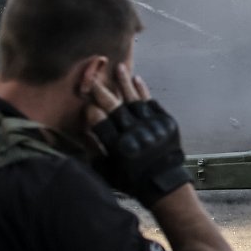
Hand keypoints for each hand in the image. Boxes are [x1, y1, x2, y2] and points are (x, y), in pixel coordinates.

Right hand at [88, 65, 191, 207]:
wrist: (164, 183)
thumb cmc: (132, 180)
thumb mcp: (108, 171)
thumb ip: (95, 151)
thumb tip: (84, 131)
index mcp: (120, 147)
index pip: (101, 123)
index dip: (92, 113)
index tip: (87, 105)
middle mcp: (136, 134)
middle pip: (115, 107)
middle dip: (102, 92)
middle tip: (93, 78)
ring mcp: (153, 127)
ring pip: (135, 99)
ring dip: (125, 83)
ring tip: (119, 67)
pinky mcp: (167, 123)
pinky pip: (152, 103)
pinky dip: (144, 91)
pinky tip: (137, 80)